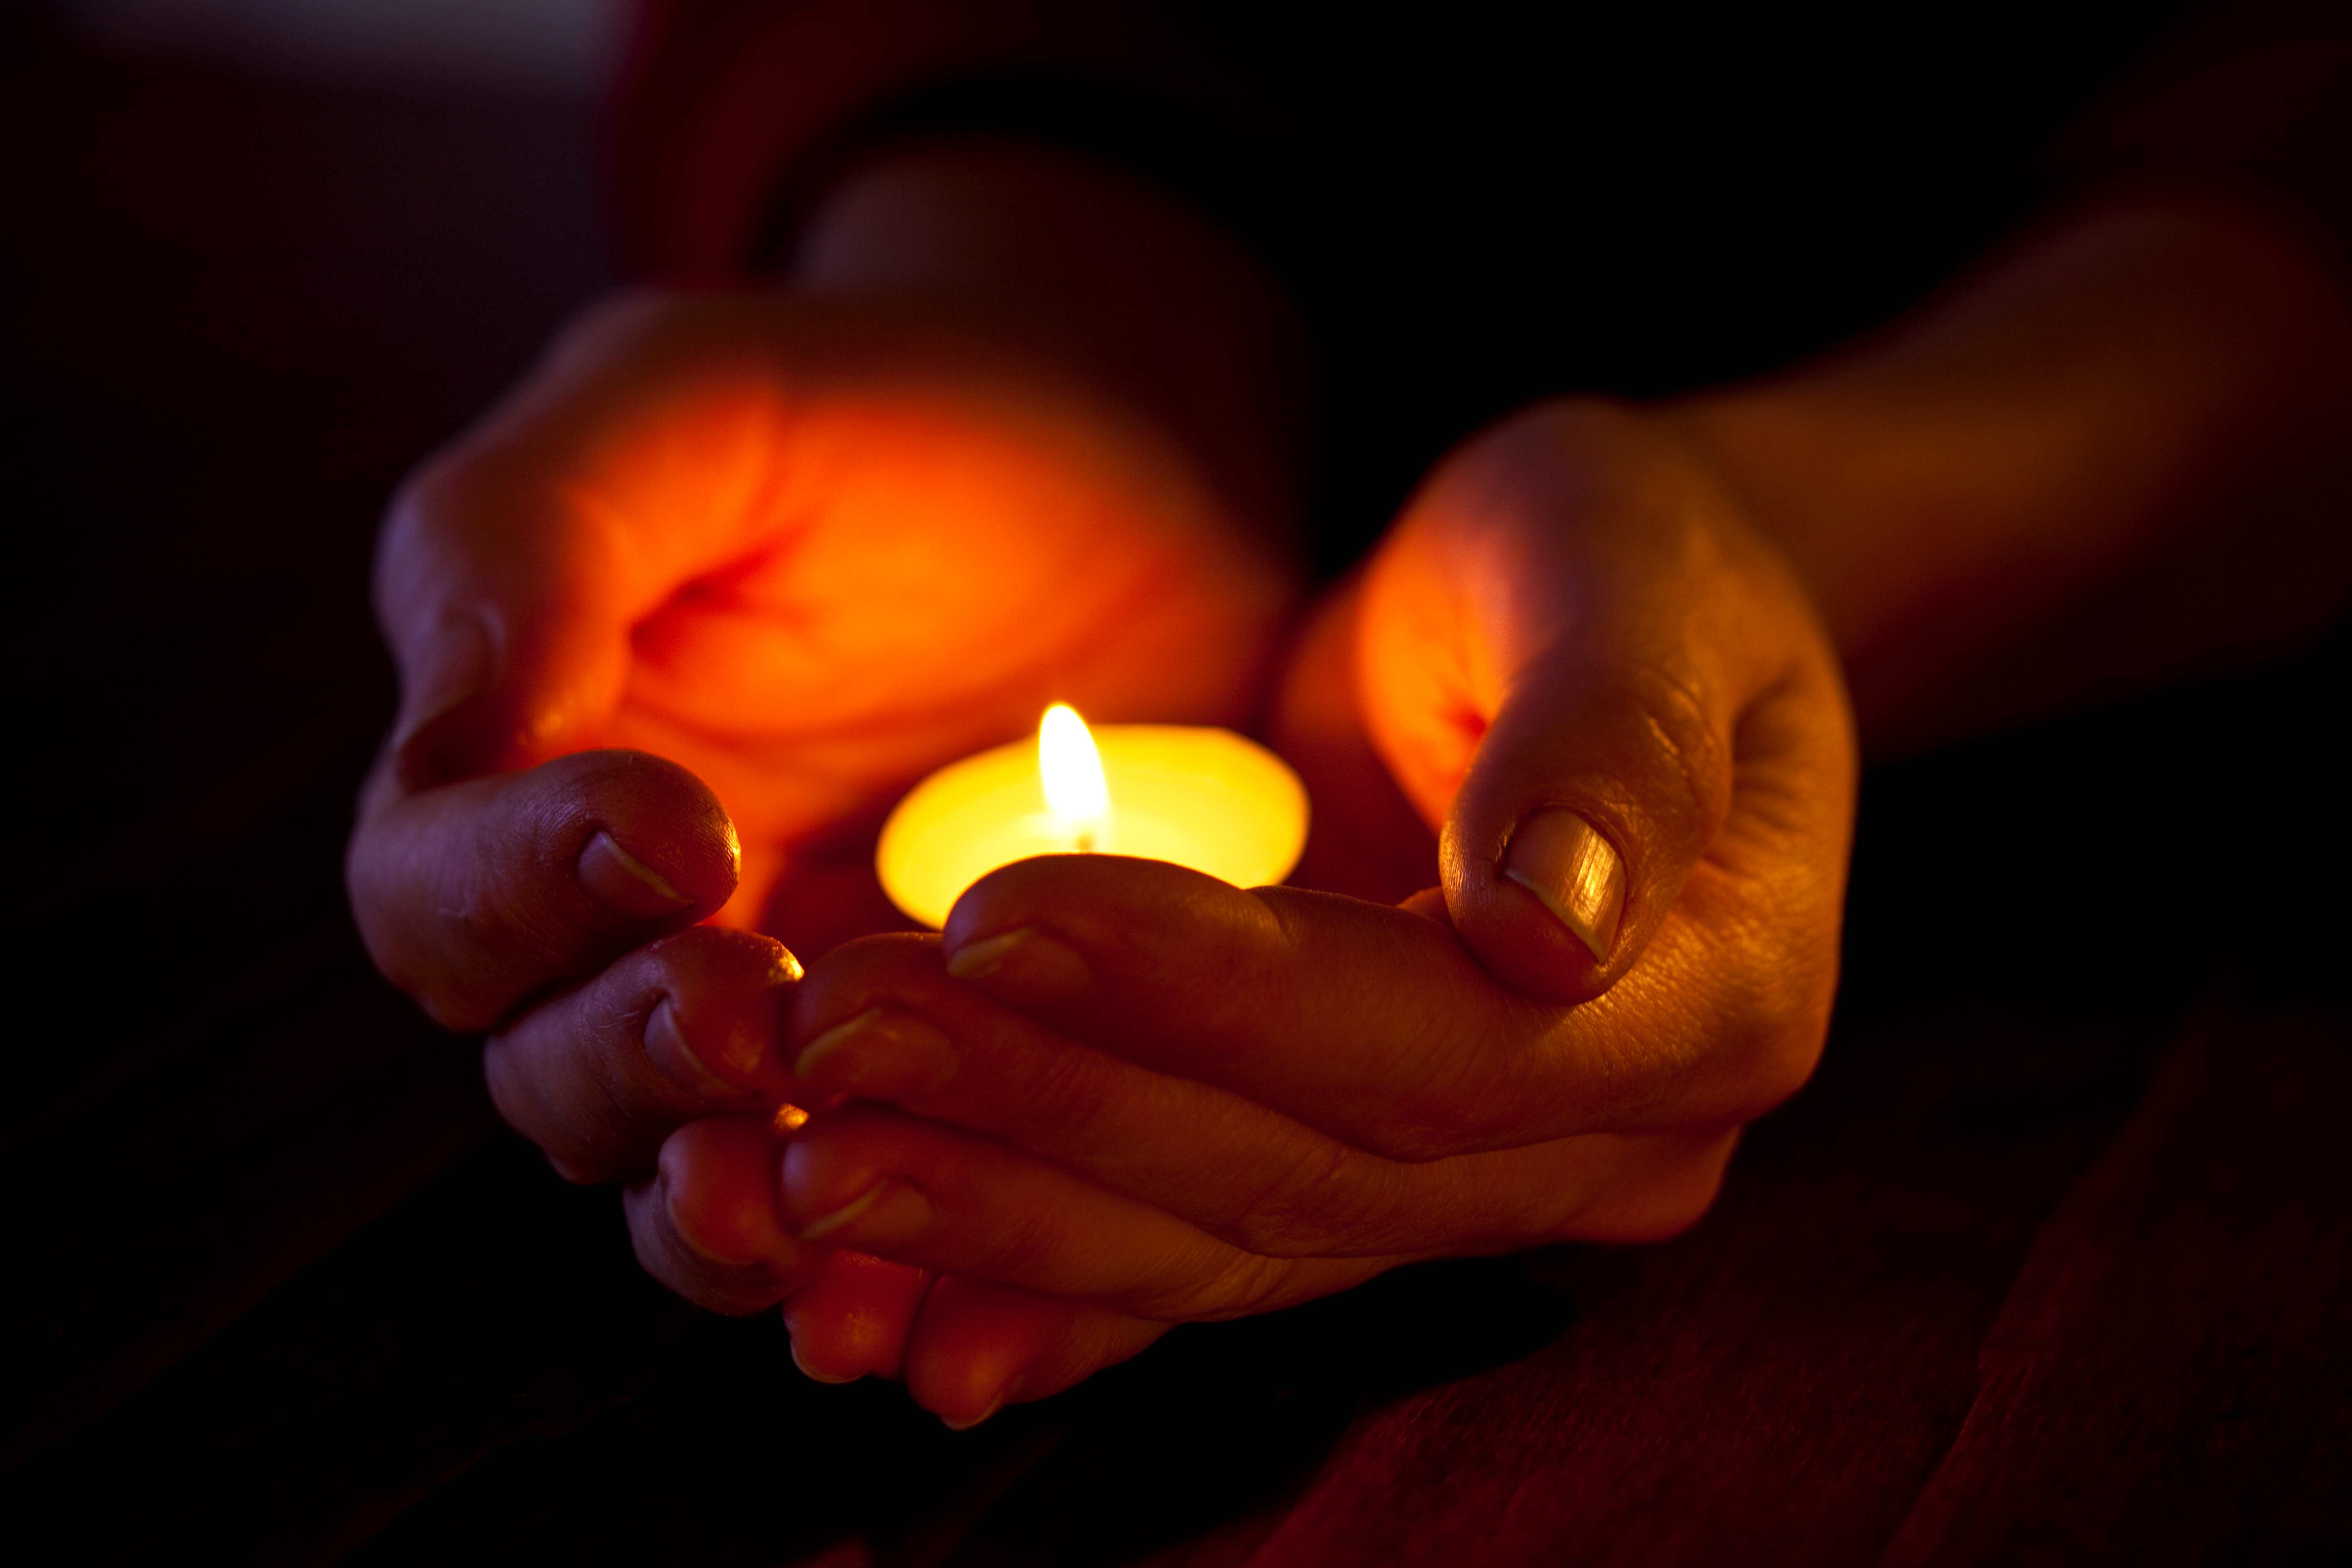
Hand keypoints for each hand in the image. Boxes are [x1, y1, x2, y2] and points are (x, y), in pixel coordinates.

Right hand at [345, 223, 1298, 1357]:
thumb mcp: (691, 402)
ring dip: (732, 1216)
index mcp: (536, 772)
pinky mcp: (956, 1072)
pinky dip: (898, 1272)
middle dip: (634, 1063)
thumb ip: (528, 540)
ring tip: (804, 1212)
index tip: (676, 837)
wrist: (1123, 468)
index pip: (443, 888)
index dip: (525, 887)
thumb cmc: (888, 410)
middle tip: (750, 1024)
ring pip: (695, 1177)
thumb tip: (458, 741)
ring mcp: (798, 1017)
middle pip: (553, 1066)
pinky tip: (928, 1308)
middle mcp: (636, 928)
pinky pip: (897, 1210)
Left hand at [767, 400, 1857, 1412]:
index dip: (1209, 998)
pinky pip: (1191, 1257)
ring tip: (803, 1157)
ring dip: (1005, 1207)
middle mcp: (1605, 1144)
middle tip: (830, 1035)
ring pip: (1222, 1242)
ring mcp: (1481, 1185)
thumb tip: (1552, 927)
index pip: (1430, 1047)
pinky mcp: (1360, 1172)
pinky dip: (1038, 1278)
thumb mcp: (1634, 580)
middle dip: (1054, 1111)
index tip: (997, 915)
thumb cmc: (1634, 563)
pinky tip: (883, 1301)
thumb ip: (1608, 743)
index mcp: (1711, 1005)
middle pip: (1300, 1173)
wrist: (1621, 632)